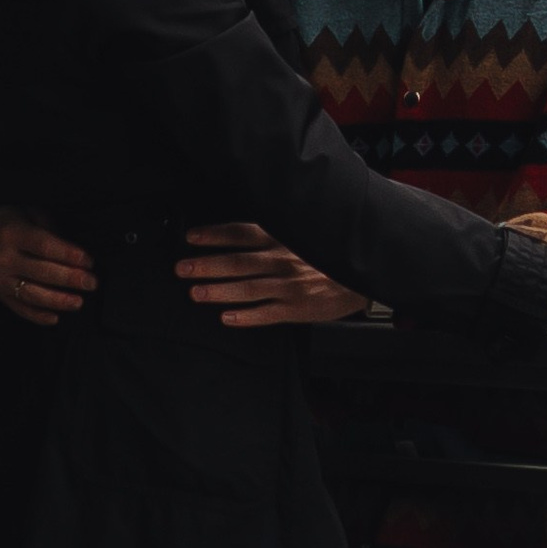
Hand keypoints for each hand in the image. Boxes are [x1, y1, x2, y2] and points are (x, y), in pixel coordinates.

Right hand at [0, 203, 96, 326]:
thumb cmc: (14, 222)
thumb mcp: (32, 213)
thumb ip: (51, 230)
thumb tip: (75, 252)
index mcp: (12, 233)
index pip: (44, 247)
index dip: (68, 255)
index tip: (88, 261)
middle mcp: (3, 257)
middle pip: (41, 272)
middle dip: (70, 279)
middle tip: (91, 282)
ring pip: (31, 294)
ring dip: (57, 300)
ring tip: (78, 302)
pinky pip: (20, 308)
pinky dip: (38, 316)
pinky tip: (55, 317)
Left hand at [179, 220, 370, 329]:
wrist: (364, 274)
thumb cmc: (329, 254)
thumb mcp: (304, 232)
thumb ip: (276, 231)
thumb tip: (242, 229)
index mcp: (283, 238)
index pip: (242, 233)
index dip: (214, 235)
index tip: (191, 237)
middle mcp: (282, 260)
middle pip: (238, 261)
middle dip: (207, 265)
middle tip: (182, 269)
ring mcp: (289, 286)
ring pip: (247, 288)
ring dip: (219, 291)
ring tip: (195, 293)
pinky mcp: (297, 308)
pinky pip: (267, 314)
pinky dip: (246, 317)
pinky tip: (226, 319)